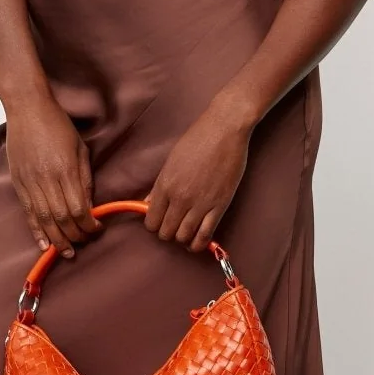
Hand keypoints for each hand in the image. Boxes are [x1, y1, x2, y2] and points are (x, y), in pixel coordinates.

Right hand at [4, 91, 102, 259]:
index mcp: (65, 169)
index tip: (96, 228)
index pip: (78, 207)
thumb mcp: (80, 148)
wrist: (27, 108)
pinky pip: (27, 211)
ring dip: (56, 239)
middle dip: (74, 235)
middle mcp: (47, 178)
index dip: (88, 224)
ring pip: (44, 218)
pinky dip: (35, 230)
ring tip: (65, 252)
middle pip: (62, 217)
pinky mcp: (18, 182)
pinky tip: (43, 244)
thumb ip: (84, 178)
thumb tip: (89, 206)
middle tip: (83, 242)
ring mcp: (30, 181)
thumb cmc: (58, 125)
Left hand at [144, 97, 252, 250]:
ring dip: (183, 238)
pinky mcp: (219, 207)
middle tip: (174, 227)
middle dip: (168, 233)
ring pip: (183, 237)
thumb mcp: (171, 161)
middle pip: (166, 232)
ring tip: (187, 233)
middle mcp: (179, 198)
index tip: (161, 222)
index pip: (151, 221)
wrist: (224, 130)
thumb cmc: (197, 140)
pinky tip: (199, 242)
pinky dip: (200, 243)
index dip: (154, 225)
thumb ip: (159, 186)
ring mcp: (199, 204)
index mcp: (164, 185)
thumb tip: (148, 204)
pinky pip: (205, 235)